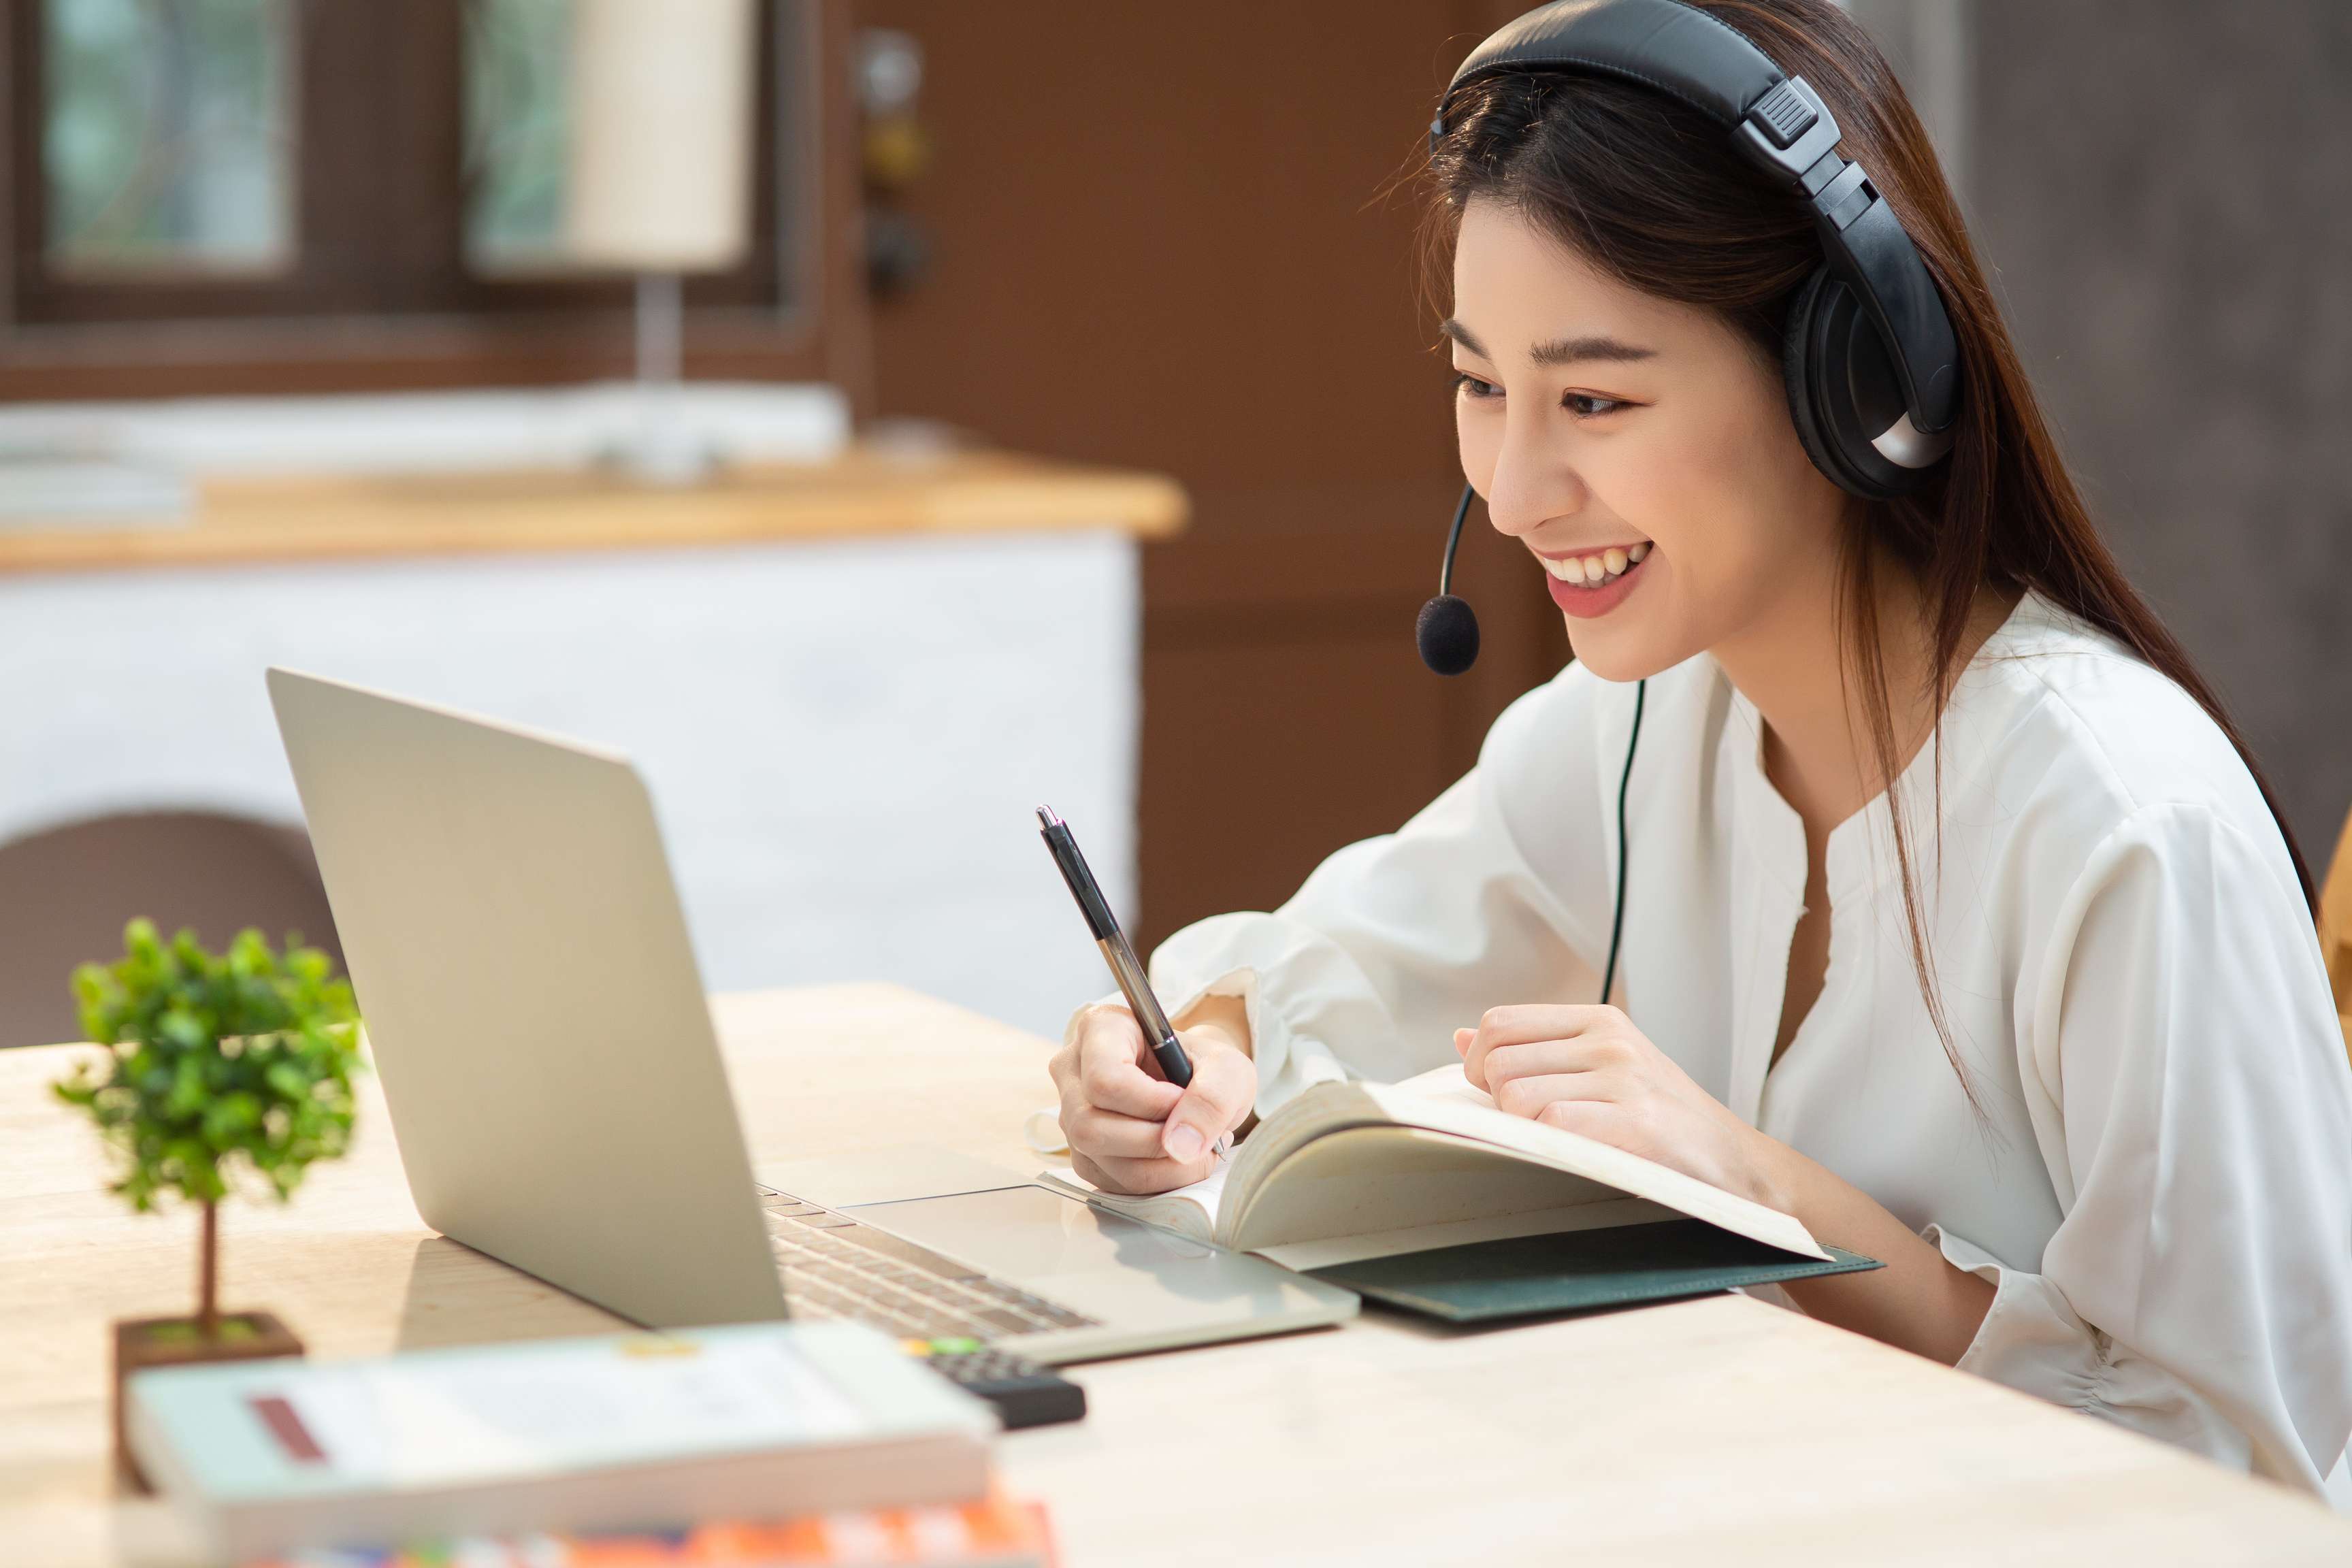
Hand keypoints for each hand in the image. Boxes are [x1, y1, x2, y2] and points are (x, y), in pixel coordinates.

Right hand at [1048, 1004, 1254, 1194]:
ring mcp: (1071, 1115)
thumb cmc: (1207, 1068)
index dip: (1150, 1103)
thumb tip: (1179, 1146)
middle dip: (1155, 1142)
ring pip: (1102, 1160)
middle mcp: (1074, 1070)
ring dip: (1162, 1168)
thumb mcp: (1228, 1070)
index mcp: (1101, 1029)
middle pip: (1092, 1126)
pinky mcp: (1084, 1153)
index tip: (1182, 1100)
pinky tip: (1178, 1160)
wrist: (1199, 1088)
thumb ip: (1213, 1098)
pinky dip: (1156, 1181)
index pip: (1105, 1078)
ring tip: (1197, 1148)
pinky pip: (1112, 1183)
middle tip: (1198, 1135)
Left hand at [1455, 1004, 1784, 1208]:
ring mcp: (1624, 1077)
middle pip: (1500, 1061)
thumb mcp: (1602, 1070)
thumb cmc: (1662, 1123)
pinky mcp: (1635, 1121)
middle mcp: (1610, 1040)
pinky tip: (1578, 1156)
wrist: (1737, 1166)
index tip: (1497, 1095)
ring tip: (1564, 1143)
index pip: (1500, 1023)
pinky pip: (1552, 1124)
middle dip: (1500, 1102)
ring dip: (1525, 1129)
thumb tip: (1462, 1037)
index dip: (1480, 1063)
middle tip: (1535, 1127)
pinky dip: (1548, 1146)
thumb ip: (1535, 1051)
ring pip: (1518, 1094)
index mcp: (1598, 1021)